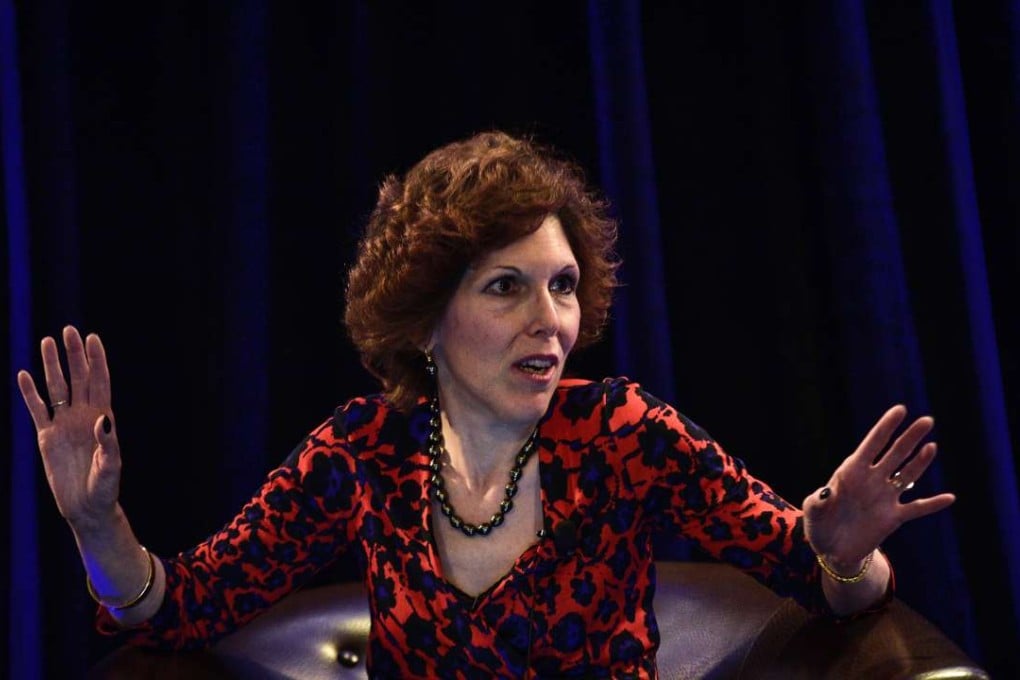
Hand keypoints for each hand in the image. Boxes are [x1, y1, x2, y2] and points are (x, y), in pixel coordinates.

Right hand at [17, 325, 121, 528]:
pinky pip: (37, 410)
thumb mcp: (111, 466)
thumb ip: (108, 443)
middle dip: (74, 354)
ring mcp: (64, 424)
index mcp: (103, 417)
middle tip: (68, 330)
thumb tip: (102, 419)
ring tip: (46, 342)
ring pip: (56, 388)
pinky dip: (30, 393)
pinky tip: (23, 374)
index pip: (100, 381)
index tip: (92, 338)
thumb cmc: (104, 487)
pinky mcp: (46, 437)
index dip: (96, 360)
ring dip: (51, 365)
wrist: (85, 507)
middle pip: (78, 378)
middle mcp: (83, 415)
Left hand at [802, 404, 955, 566]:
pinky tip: (949, 497)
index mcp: (851, 471)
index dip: (886, 427)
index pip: (872, 444)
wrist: (832, 549)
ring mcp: (885, 497)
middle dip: (910, 437)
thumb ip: (818, 502)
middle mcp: (872, 480)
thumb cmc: (819, 524)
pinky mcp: (894, 517)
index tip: (900, 410)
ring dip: (921, 461)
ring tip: (931, 446)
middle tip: (927, 421)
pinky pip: (917, 508)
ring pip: (908, 474)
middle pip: (895, 454)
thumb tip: (826, 493)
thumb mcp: (813, 512)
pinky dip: (933, 504)